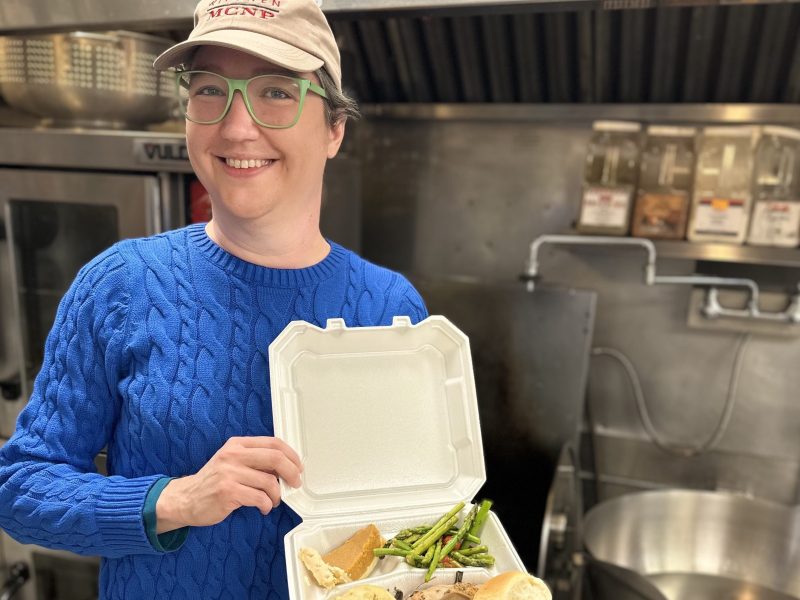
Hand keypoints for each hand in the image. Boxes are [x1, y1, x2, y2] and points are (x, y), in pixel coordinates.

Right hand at [155, 436, 302, 532]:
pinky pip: (259, 498)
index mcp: (237, 444)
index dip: (291, 455)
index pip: (273, 443)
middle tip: (295, 483)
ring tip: (273, 500)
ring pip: (269, 482)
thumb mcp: (232, 462)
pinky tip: (263, 507)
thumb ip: (255, 461)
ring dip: (277, 495)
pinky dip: (267, 505)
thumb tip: (286, 468)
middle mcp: (233, 455)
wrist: (185, 499)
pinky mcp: (227, 492)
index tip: (298, 467)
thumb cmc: (213, 482)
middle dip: (292, 472)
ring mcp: (229, 473)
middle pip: (275, 458)